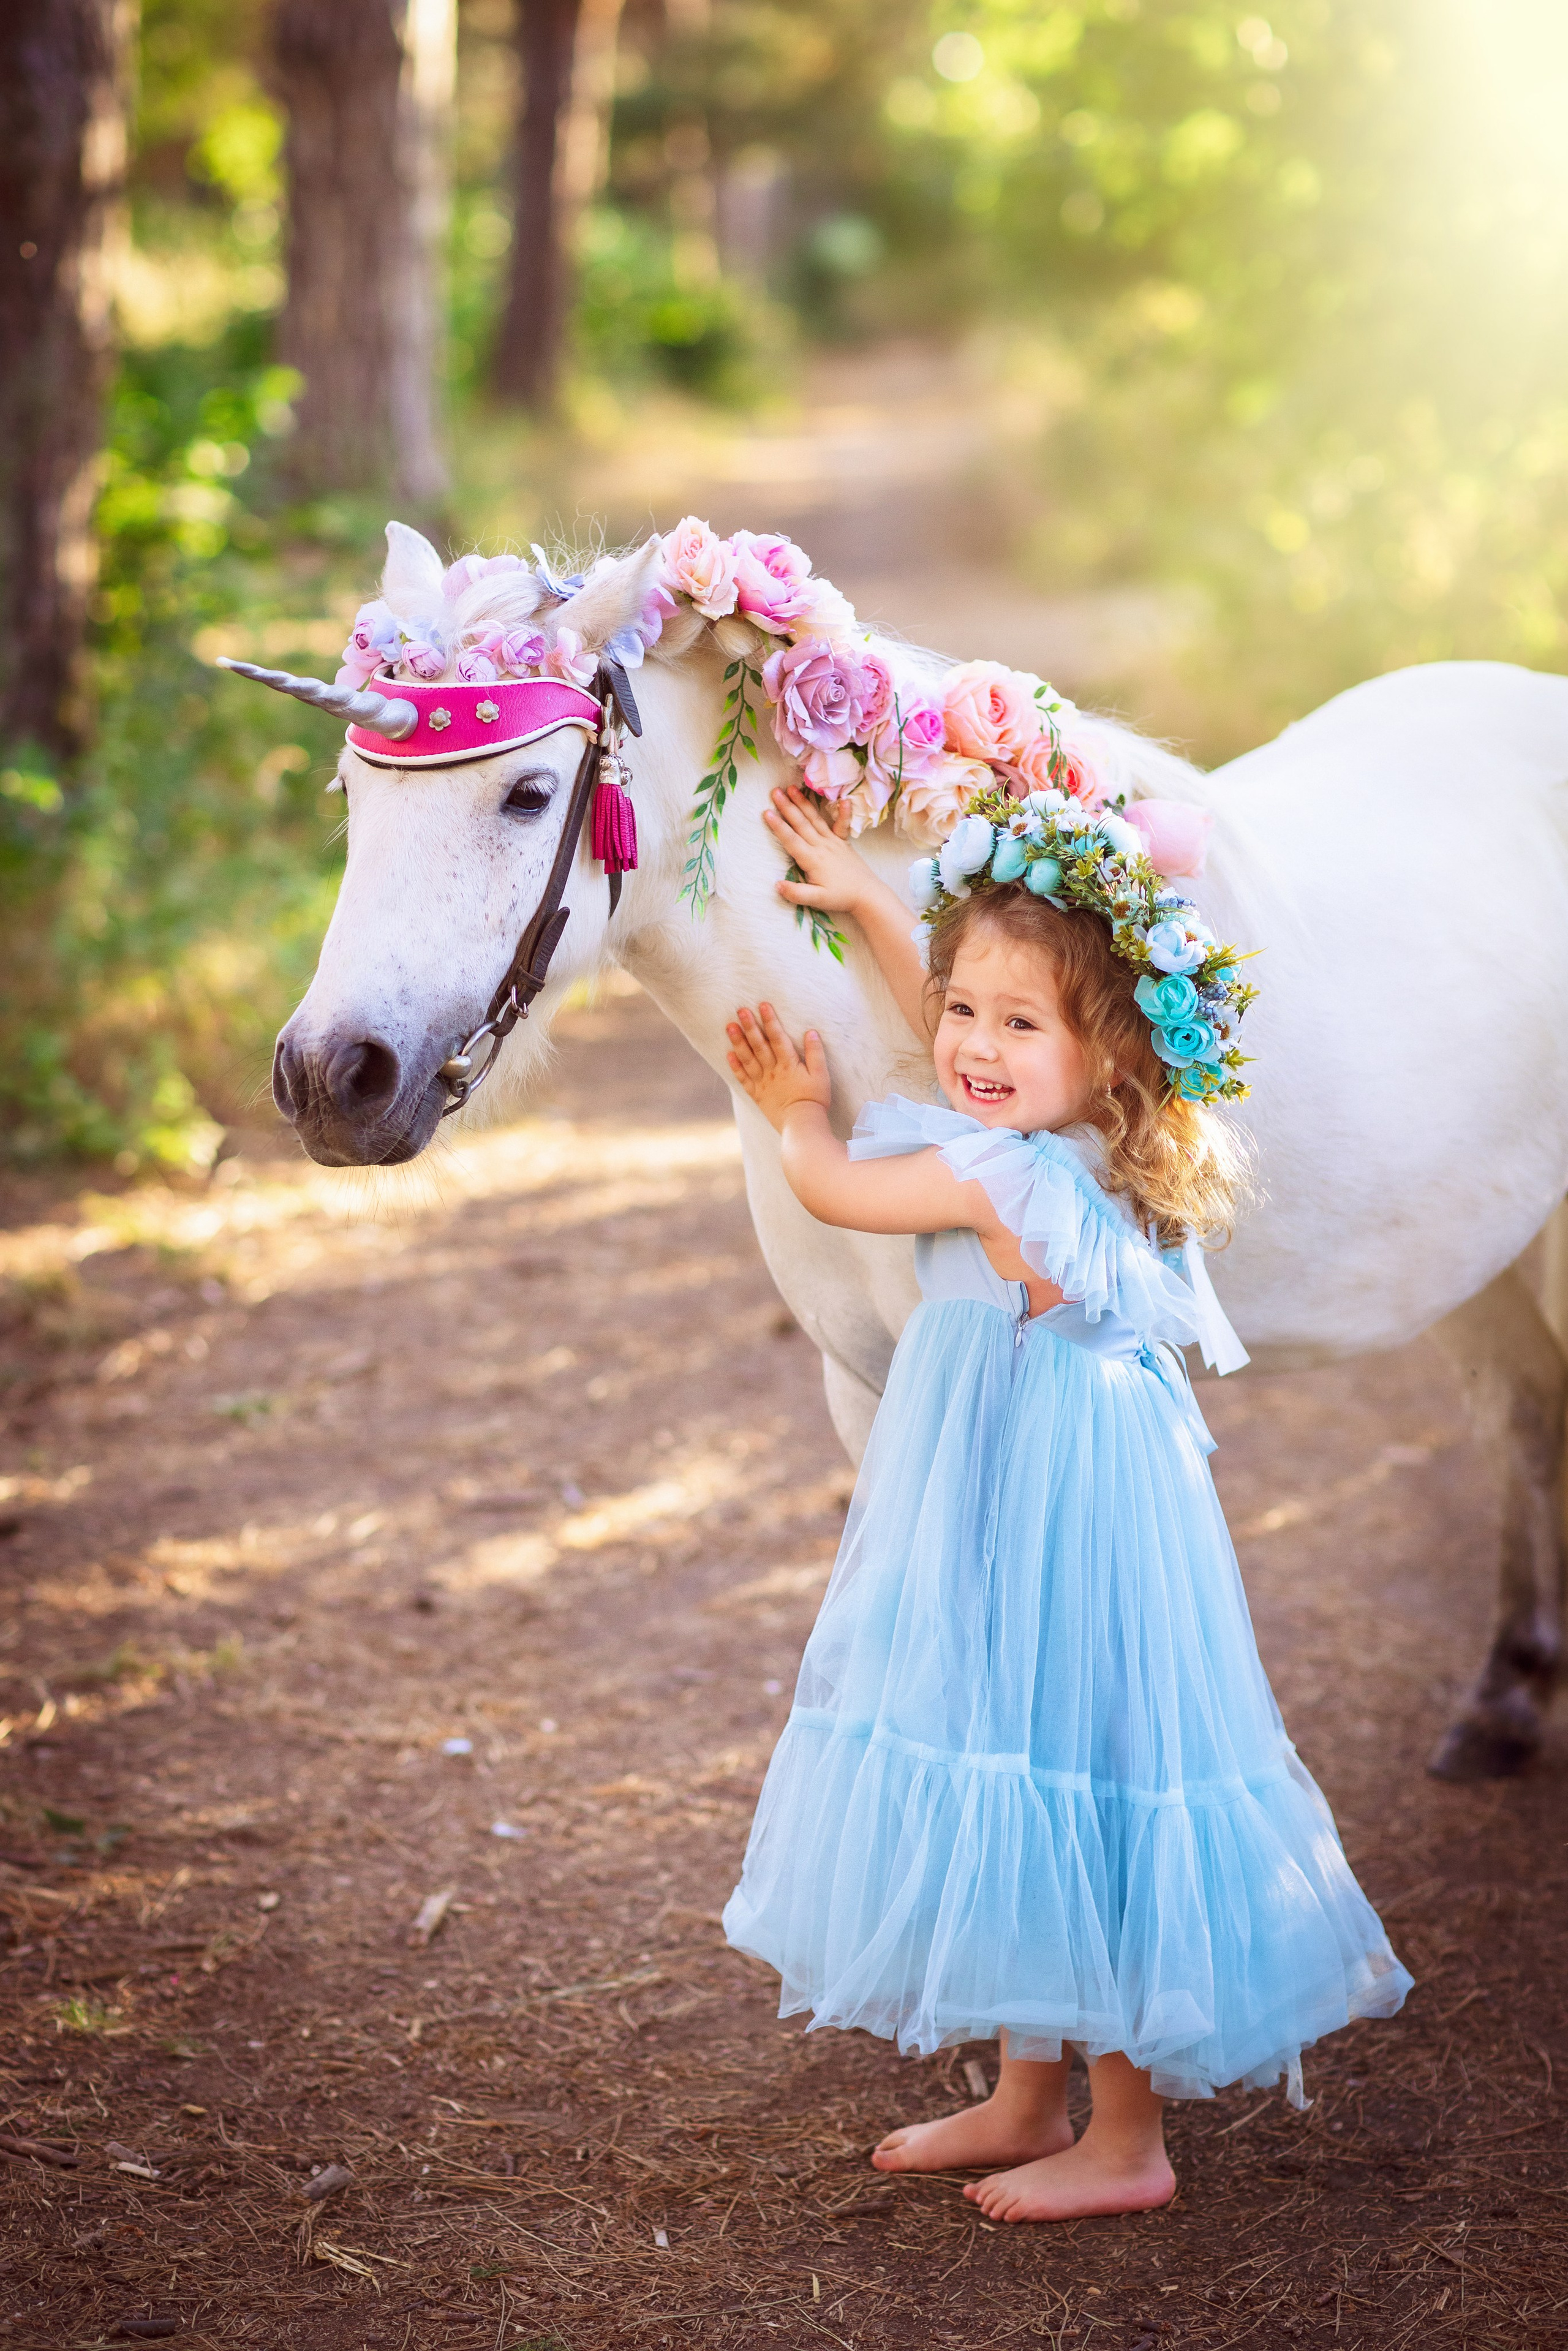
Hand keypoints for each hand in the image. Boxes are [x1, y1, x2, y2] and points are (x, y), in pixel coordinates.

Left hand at [725, 1002, 831, 1131]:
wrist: (802, 1125)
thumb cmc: (815, 1100)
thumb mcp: (821, 1075)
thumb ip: (816, 1053)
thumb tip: (811, 1032)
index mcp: (789, 1064)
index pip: (778, 1037)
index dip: (770, 1020)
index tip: (763, 1005)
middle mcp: (773, 1071)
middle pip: (759, 1045)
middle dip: (750, 1026)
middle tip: (740, 1010)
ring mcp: (763, 1083)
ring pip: (748, 1059)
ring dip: (738, 1042)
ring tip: (730, 1026)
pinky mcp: (757, 1095)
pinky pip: (744, 1079)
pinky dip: (736, 1066)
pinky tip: (729, 1054)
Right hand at [763, 785, 869, 917]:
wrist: (867, 895)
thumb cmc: (841, 897)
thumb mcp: (817, 900)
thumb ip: (797, 893)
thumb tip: (777, 885)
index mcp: (812, 859)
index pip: (791, 840)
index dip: (778, 826)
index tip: (766, 812)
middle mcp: (822, 846)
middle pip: (801, 824)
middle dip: (787, 807)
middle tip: (775, 791)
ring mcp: (833, 842)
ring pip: (815, 819)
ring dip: (803, 803)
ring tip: (792, 788)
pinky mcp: (843, 843)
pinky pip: (842, 825)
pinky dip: (844, 813)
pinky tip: (845, 800)